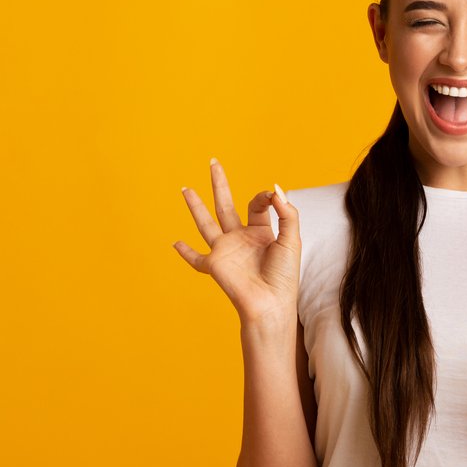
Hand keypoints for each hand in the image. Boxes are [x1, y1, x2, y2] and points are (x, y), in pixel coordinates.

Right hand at [172, 158, 300, 327]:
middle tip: (213, 163)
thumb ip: (286, 212)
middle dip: (219, 184)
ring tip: (186, 189)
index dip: (264, 196)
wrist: (270, 303)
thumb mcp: (291, 240)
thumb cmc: (284, 276)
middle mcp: (240, 238)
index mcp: (260, 232)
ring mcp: (225, 250)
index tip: (270, 197)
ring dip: (195, 206)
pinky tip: (175, 243)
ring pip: (205, 222)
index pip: (256, 204)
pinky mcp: (214, 264)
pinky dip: (184, 252)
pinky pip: (195, 258)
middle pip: (225, 204)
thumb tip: (275, 189)